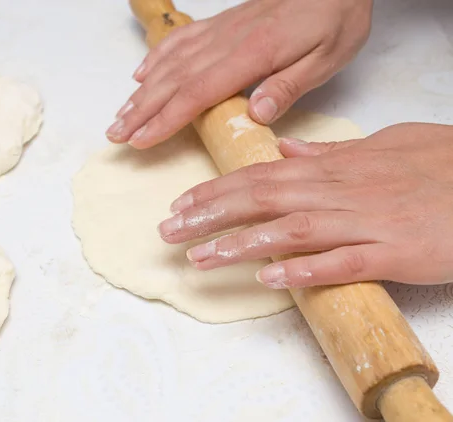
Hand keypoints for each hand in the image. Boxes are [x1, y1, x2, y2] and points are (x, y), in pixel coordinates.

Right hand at [106, 0, 372, 148]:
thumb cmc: (335, 18)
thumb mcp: (327, 57)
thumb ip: (289, 86)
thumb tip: (256, 115)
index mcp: (252, 54)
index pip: (198, 92)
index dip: (165, 119)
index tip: (141, 139)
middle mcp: (227, 41)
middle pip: (173, 80)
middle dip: (141, 110)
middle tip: (115, 133)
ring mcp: (220, 30)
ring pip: (171, 62)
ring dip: (142, 90)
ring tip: (120, 113)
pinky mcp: (221, 23)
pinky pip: (181, 39)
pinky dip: (157, 57)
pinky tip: (142, 74)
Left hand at [157, 123, 452, 288]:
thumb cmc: (439, 166)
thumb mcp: (382, 144)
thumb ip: (332, 150)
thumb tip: (288, 146)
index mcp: (334, 167)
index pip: (261, 175)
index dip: (217, 190)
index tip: (182, 203)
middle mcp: (340, 191)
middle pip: (262, 199)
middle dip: (211, 214)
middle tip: (169, 230)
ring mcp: (365, 222)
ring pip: (291, 230)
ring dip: (241, 244)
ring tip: (200, 257)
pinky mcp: (392, 253)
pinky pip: (342, 262)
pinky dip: (305, 270)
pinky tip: (270, 278)